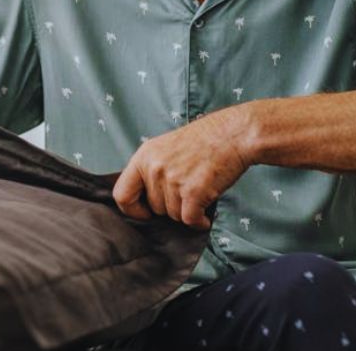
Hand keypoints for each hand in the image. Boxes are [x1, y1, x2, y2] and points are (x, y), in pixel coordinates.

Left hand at [112, 107, 253, 229]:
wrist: (233, 134)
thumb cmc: (205, 140)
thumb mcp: (166, 147)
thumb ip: (152, 170)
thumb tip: (145, 200)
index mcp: (144, 156)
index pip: (122, 195)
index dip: (133, 210)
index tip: (146, 212)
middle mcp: (155, 168)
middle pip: (154, 208)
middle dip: (172, 206)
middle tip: (188, 191)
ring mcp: (173, 180)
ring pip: (173, 215)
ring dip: (188, 211)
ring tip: (200, 192)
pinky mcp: (193, 192)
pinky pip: (189, 220)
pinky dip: (199, 222)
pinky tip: (206, 215)